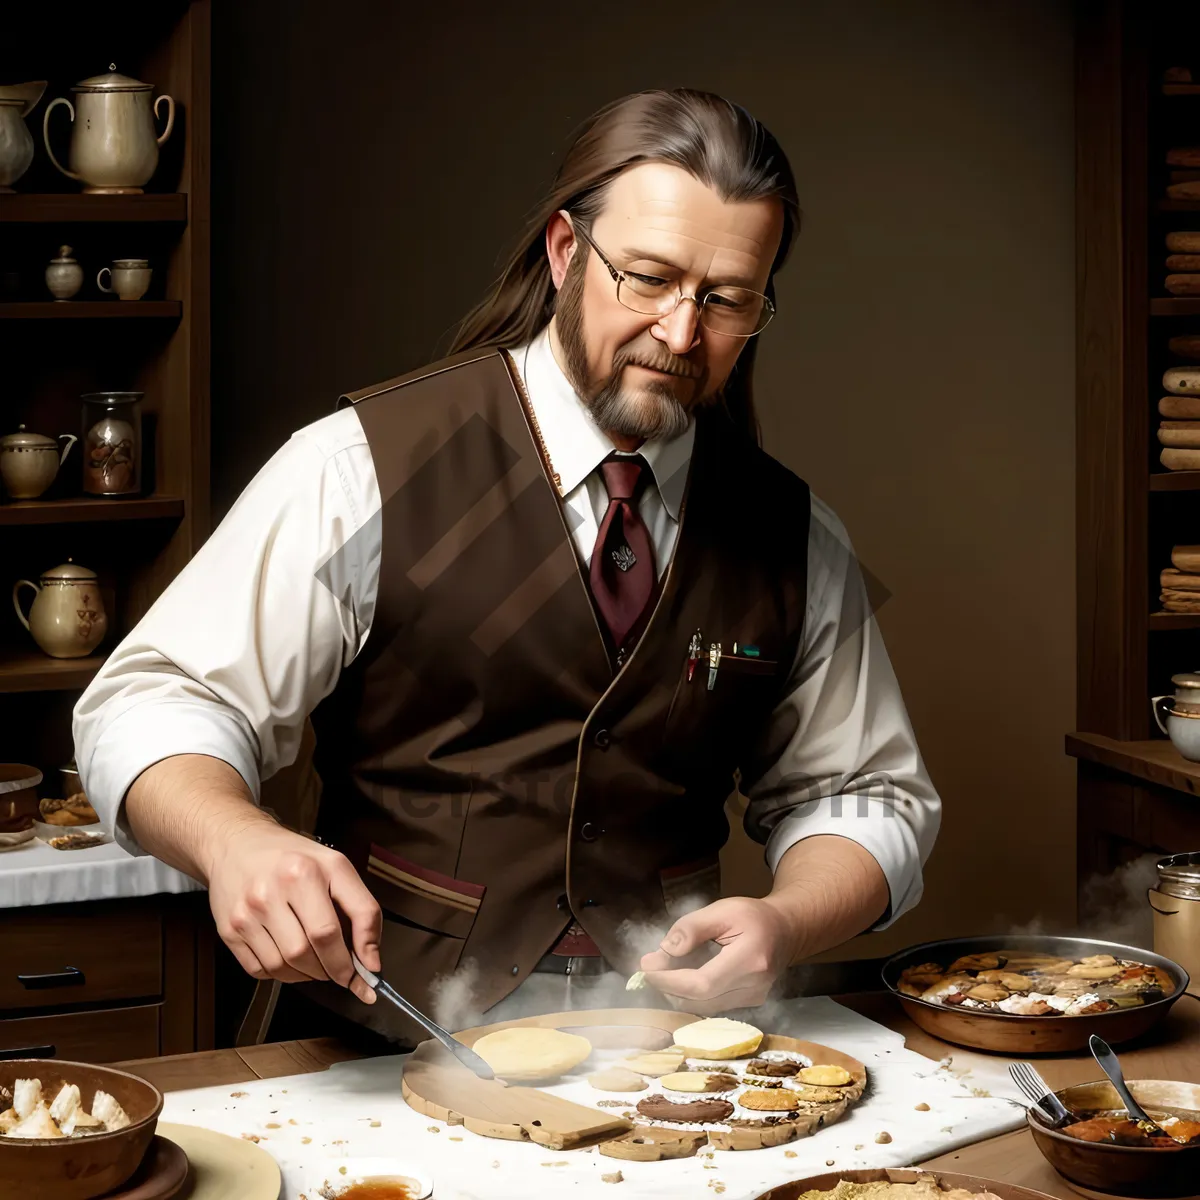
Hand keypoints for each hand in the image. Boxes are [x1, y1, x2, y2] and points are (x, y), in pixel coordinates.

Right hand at [205, 821, 382, 1003]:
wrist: (238, 843)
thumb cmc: (294, 857)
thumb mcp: (337, 868)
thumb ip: (362, 910)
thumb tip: (371, 960)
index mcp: (304, 872)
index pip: (329, 931)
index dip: (351, 961)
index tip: (365, 974)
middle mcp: (271, 892)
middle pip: (305, 953)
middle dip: (331, 970)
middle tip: (341, 969)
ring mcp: (246, 913)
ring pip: (283, 967)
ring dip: (307, 974)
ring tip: (316, 960)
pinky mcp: (229, 930)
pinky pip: (260, 970)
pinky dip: (281, 973)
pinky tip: (290, 957)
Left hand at [638, 896, 798, 1014]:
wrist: (786, 929)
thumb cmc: (753, 915)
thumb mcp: (721, 910)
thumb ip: (692, 928)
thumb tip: (664, 950)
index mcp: (749, 959)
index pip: (702, 984)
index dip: (669, 980)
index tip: (646, 967)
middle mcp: (754, 986)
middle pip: (701, 1001)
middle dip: (668, 987)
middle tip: (650, 966)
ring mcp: (754, 999)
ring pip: (704, 1008)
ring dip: (678, 993)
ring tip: (662, 969)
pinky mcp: (750, 1003)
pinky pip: (713, 1006)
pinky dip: (692, 994)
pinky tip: (681, 976)